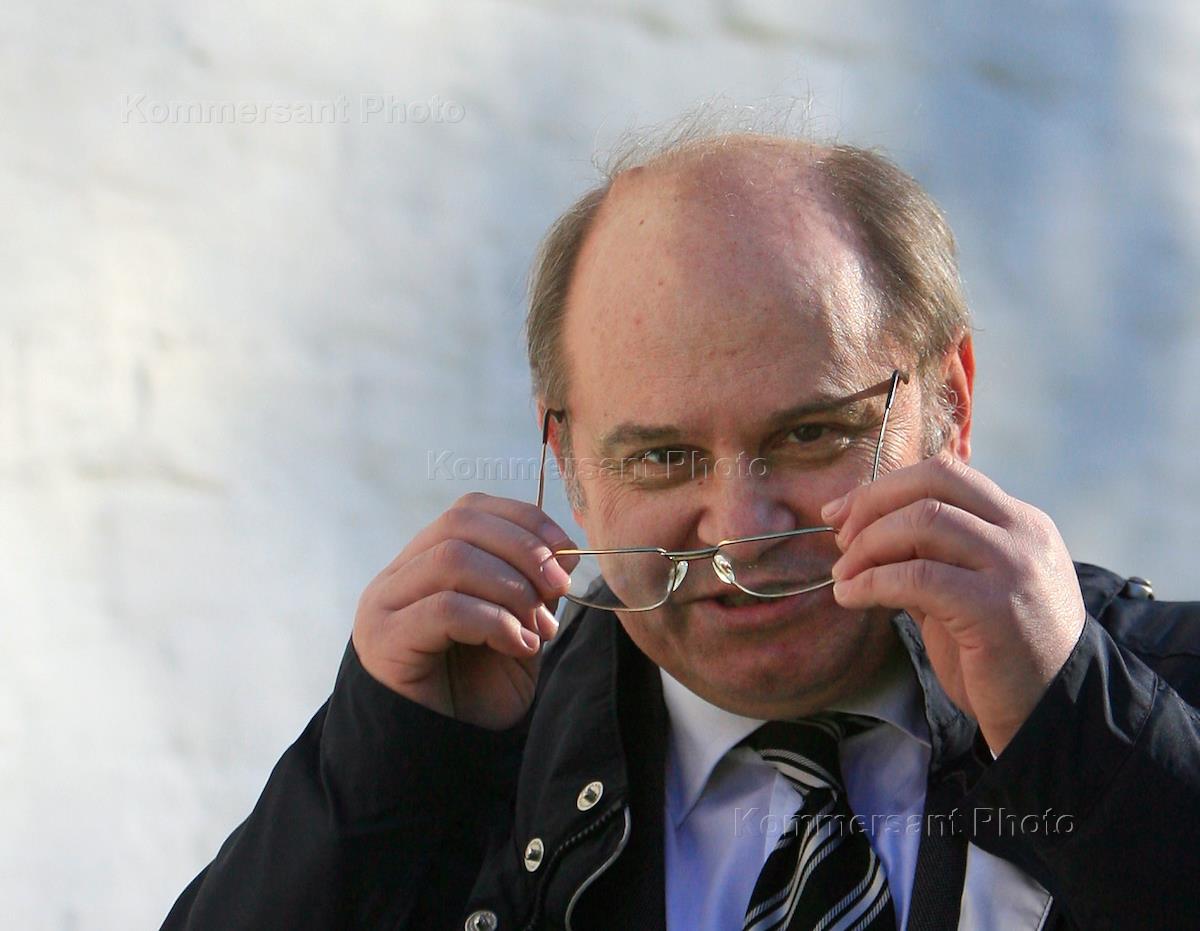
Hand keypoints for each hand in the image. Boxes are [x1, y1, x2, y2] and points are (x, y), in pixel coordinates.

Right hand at [351, 493, 574, 729]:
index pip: (470, 510)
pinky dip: (495, 621)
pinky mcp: (384, 641)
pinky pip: (444, 608)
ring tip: (539, 629)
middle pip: (460, 524)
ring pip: (452, 559)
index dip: (523, 520)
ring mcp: (384, 605)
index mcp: (426, 563)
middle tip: (558, 588)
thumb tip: (561, 551)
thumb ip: (531, 588)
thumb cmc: (479, 692)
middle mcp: (399, 577)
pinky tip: (520, 648)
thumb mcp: (518, 628)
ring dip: (511, 588)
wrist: (444, 756)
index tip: (565, 551)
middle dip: (522, 549)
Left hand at [822, 452, 1085, 753]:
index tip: (841, 513)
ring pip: (923, 521)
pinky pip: (918, 576)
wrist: (1052, 716)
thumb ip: (927, 557)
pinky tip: (850, 598)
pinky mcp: (996, 609)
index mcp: (1018, 522)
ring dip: (867, 545)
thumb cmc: (1001, 656)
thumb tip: (860, 532)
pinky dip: (872, 582)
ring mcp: (1014, 568)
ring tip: (843, 576)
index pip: (944, 474)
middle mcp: (1022, 534)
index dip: (884, 487)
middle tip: (838, 538)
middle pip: (933, 482)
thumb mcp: (964, 590)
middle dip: (872, 503)